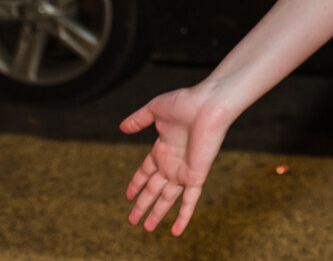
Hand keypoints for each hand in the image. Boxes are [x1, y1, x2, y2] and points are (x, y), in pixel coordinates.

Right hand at [121, 84, 233, 235]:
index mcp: (162, 147)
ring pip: (167, 198)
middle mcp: (172, 162)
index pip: (146, 171)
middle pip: (153, 188)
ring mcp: (184, 170)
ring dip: (157, 213)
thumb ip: (138, 119)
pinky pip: (190, 200)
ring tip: (146, 228)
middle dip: (142, 204)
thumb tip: (122, 127)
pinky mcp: (196, 175)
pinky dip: (183, 216)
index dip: (136, 183)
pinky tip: (176, 230)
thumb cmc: (187, 102)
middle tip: (132, 220)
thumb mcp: (155, 109)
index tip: (127, 195)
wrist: (211, 104)